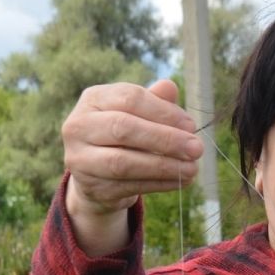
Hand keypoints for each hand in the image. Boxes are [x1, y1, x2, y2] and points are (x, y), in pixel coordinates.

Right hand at [61, 78, 202, 246]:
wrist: (97, 175)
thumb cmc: (124, 135)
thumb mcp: (138, 113)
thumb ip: (154, 101)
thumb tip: (170, 88)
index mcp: (93, 99)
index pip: (129, 98)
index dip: (163, 111)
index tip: (190, 125)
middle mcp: (78, 126)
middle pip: (123, 129)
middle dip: (165, 139)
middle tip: (196, 148)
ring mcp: (80, 159)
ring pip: (123, 162)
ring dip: (163, 166)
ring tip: (192, 169)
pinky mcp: (90, 187)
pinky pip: (127, 186)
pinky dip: (158, 184)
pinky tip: (179, 181)